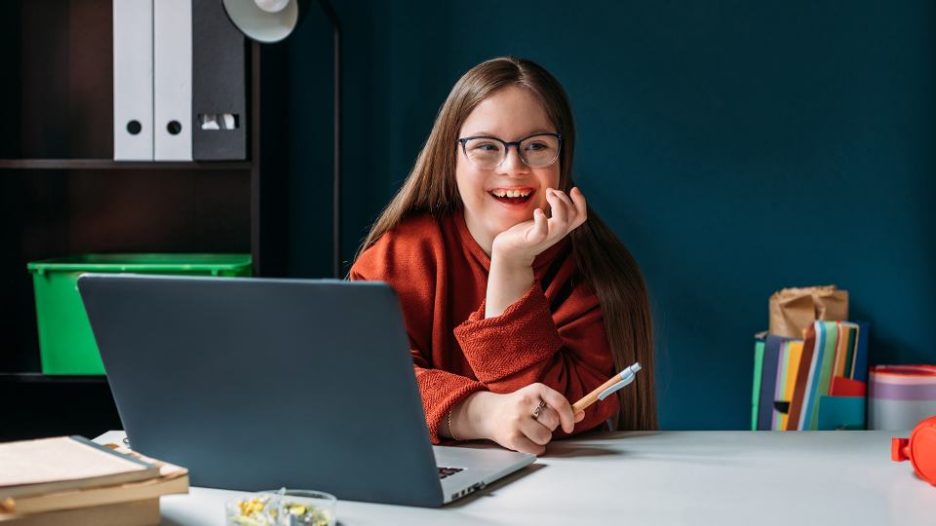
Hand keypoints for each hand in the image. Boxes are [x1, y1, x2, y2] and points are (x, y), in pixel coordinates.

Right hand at [456, 384, 584, 455]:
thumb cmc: (518, 406)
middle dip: (550, 427)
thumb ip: (559, 407)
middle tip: (540, 424)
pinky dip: (535, 448)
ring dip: (543, 439)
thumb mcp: (538, 400)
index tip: (569, 426)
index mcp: (535, 390)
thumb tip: (581, 414)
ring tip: (532, 432)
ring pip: (545, 437)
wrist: (490, 414)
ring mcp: (517, 420)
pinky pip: (535, 449)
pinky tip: (526, 440)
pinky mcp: (512, 437)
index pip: (560, 403)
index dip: (569, 417)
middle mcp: (525, 403)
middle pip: (553, 422)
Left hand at [491, 187, 587, 265]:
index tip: (573, 189)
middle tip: (550, 191)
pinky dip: (542, 220)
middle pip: (573, 216)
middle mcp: (556, 233)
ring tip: (547, 193)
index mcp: (560, 228)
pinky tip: (537, 211)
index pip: (580, 216)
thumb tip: (554, 191)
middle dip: (564, 198)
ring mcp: (545, 237)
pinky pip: (541, 232)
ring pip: (562, 223)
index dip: (581, 201)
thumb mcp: (544, 221)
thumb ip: (550, 212)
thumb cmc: (525, 233)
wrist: (510, 253)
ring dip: (558, 204)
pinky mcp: (531, 240)